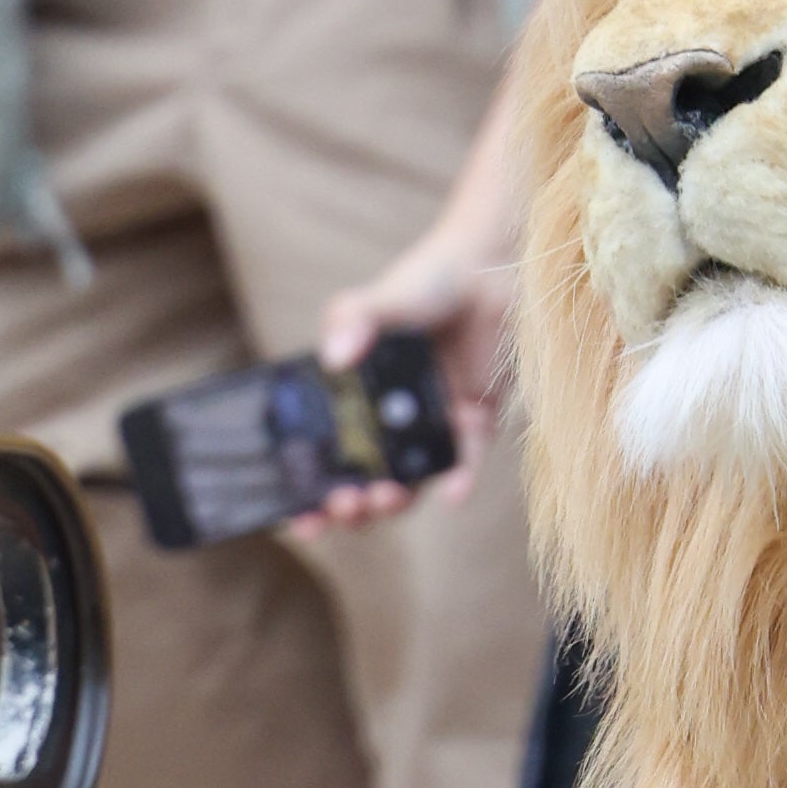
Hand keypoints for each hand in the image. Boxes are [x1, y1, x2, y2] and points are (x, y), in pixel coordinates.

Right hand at [289, 218, 511, 539]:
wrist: (487, 268)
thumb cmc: (424, 282)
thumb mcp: (375, 300)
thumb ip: (350, 320)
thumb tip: (335, 358)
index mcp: (352, 401)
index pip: (321, 460)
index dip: (306, 495)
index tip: (298, 518)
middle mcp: (388, 421)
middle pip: (362, 482)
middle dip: (348, 506)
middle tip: (343, 505)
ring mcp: (431, 425)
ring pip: (411, 482)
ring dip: (395, 502)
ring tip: (383, 497)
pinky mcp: (475, 420)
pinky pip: (465, 459)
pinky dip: (458, 479)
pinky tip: (451, 492)